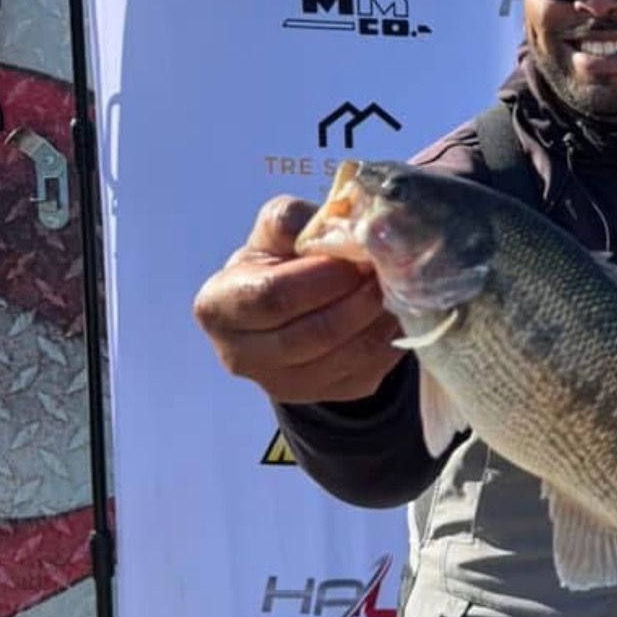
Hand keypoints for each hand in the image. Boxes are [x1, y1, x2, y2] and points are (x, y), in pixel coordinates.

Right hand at [192, 194, 405, 402]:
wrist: (291, 304)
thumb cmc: (280, 259)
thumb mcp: (276, 230)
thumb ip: (295, 221)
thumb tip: (339, 226)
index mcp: (219, 307)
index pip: (272, 296)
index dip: (320, 278)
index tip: (354, 258)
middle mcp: (241, 355)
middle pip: (311, 334)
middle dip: (356, 300)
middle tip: (385, 272)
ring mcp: (285, 384)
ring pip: (346, 356)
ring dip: (379, 318)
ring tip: (397, 286)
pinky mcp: (327, 394)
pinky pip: (370, 369)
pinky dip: (390, 337)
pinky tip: (396, 310)